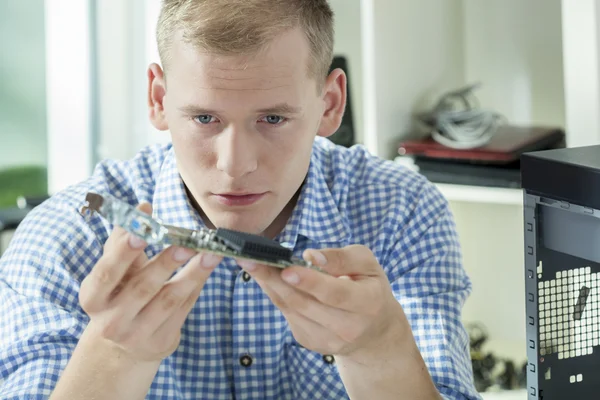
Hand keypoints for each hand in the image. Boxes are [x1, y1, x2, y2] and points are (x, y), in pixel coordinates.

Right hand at [79, 203, 222, 361]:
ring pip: (169, 299)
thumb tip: (144, 207)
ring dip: (193, 274)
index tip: (141, 232)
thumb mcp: (113, 271)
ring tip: (212, 253)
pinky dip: (197, 285)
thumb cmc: (119, 294)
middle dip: (166, 263)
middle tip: (188, 243)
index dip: (123, 252)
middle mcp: (112, 320)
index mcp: (93, 297)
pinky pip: (184, 308)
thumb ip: (124, 238)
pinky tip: (208, 267)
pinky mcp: (162, 341)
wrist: (122, 346)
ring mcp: (138, 334)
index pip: (106, 272)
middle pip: (142, 287)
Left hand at [236, 245, 407, 357]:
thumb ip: (341, 257)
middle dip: (275, 280)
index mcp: (368, 303)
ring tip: (250, 263)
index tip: (286, 269)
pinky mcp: (310, 342)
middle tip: (251, 258)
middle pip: (305, 303)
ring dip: (268, 285)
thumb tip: (310, 257)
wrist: (374, 331)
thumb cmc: (368, 287)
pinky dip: (275, 293)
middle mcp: (348, 327)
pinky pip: (288, 314)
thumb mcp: (366, 264)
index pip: (335, 294)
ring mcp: (327, 340)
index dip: (310, 282)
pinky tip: (265, 277)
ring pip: (291, 309)